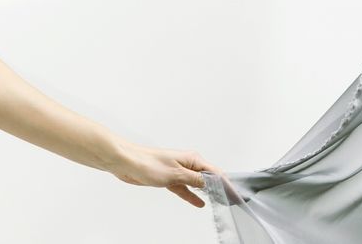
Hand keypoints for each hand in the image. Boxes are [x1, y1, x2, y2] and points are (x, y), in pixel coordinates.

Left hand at [109, 140, 224, 207]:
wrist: (126, 162)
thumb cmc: (147, 162)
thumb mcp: (176, 174)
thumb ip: (194, 180)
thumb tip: (210, 184)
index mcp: (191, 158)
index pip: (215, 172)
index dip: (226, 184)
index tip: (235, 195)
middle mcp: (186, 164)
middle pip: (208, 177)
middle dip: (219, 188)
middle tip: (231, 200)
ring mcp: (177, 171)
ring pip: (196, 184)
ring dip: (207, 193)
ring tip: (219, 202)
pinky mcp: (168, 178)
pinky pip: (185, 188)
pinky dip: (192, 196)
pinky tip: (199, 203)